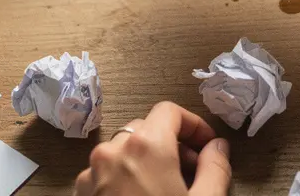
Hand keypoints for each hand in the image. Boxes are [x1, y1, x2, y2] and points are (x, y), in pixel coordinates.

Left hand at [73, 102, 231, 195]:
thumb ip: (216, 167)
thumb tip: (218, 148)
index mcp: (146, 145)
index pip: (170, 112)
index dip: (194, 125)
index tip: (207, 145)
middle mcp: (113, 151)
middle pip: (147, 130)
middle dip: (173, 146)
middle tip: (194, 173)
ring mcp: (92, 174)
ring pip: (125, 152)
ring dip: (148, 164)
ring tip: (168, 193)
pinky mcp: (81, 194)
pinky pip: (107, 174)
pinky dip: (127, 179)